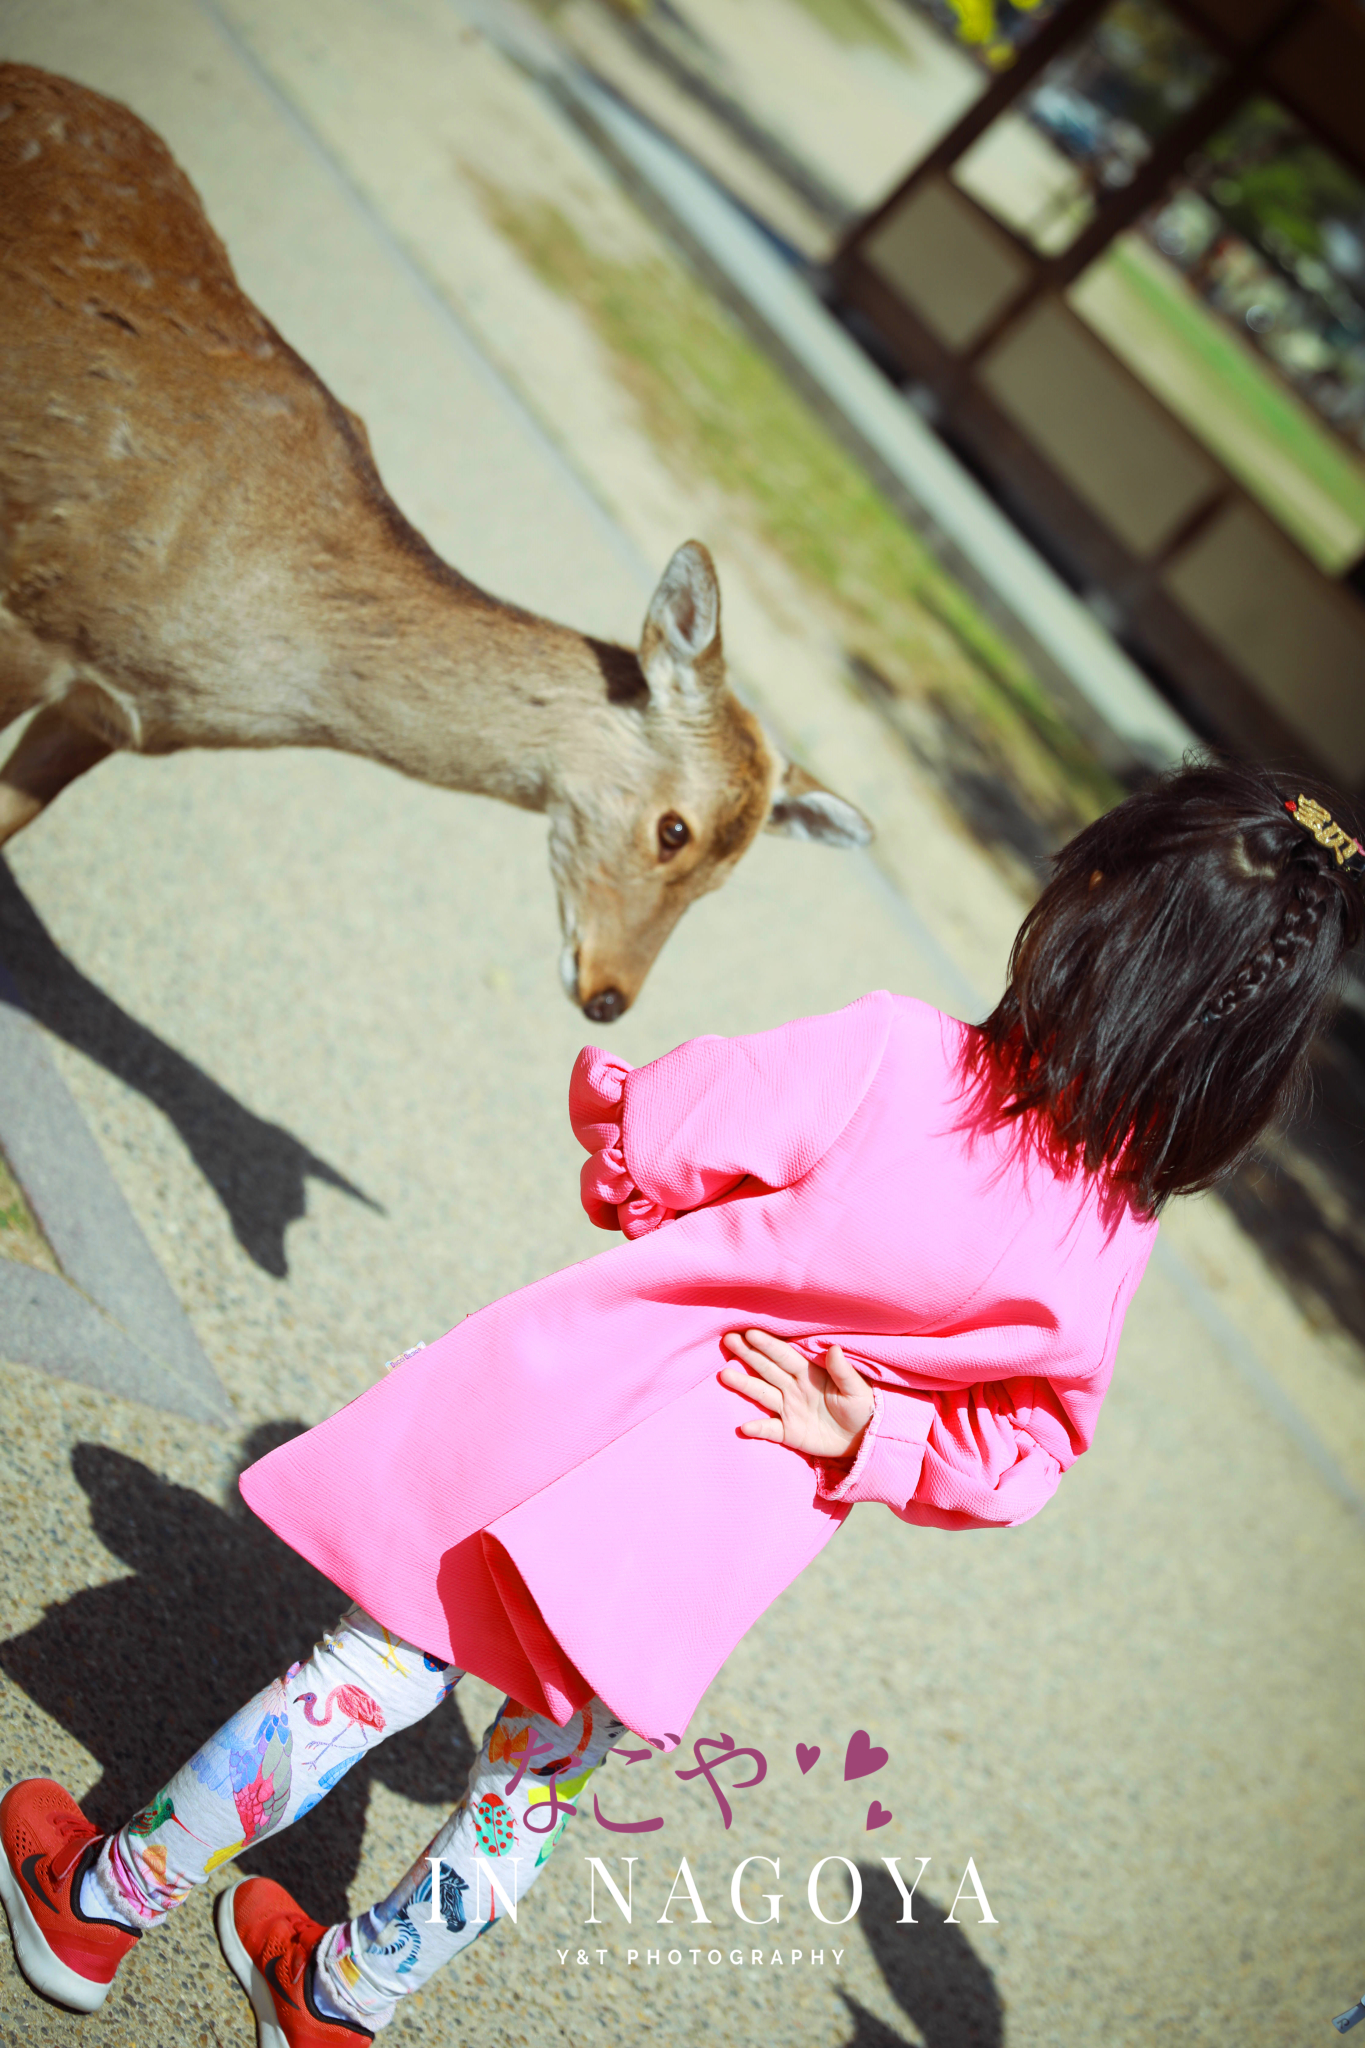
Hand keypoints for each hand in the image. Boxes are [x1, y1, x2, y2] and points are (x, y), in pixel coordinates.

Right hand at [719, 1329, 874, 1462]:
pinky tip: (744, 1427)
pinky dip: (758, 1428)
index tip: (750, 1332)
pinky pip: (770, 1429)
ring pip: (763, 1394)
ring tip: (724, 1374)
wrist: (864, 1437)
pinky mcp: (789, 1432)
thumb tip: (834, 1348)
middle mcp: (794, 1388)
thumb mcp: (857, 1389)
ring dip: (744, 1385)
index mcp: (809, 1374)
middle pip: (767, 1369)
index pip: (785, 1356)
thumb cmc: (862, 1407)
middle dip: (748, 1355)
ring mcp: (789, 1410)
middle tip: (728, 1340)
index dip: (768, 1345)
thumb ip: (843, 1371)